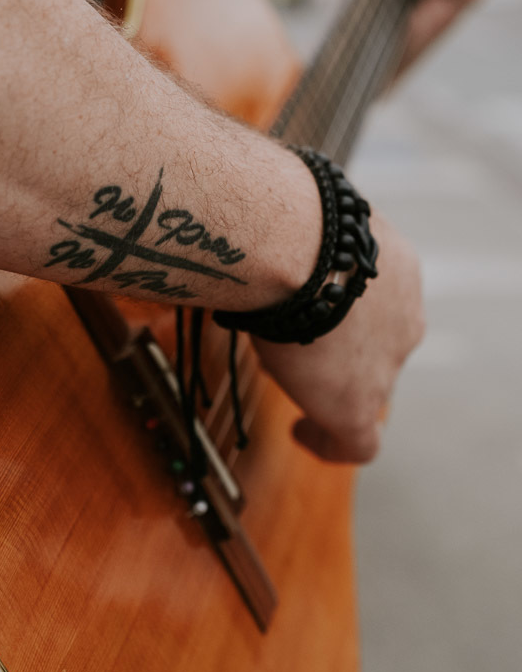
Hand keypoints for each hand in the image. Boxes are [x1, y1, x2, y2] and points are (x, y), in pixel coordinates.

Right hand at [252, 210, 423, 463]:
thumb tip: (267, 249)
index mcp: (398, 273)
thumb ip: (309, 249)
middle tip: (302, 353)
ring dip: (337, 388)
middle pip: (378, 348)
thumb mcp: (313, 231)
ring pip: (369, 387)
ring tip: (297, 391)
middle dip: (345, 352)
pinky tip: (304, 434)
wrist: (303, 253)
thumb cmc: (296, 228)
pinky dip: (331, 443)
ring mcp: (387, 366)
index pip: (381, 306)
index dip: (355, 319)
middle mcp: (405, 321)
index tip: (328, 328)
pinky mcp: (360, 406)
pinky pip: (358, 442)